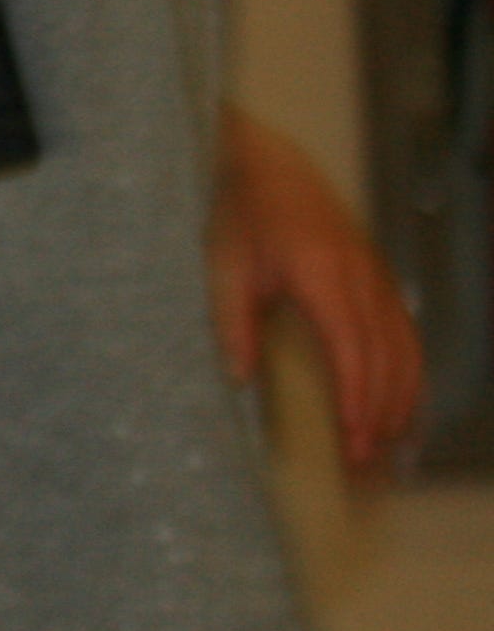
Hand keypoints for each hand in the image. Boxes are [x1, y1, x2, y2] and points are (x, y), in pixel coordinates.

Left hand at [209, 108, 423, 466]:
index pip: (352, 348)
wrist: (268, 165)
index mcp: (324, 275)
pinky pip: (404, 334)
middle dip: (380, 415)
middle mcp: (362, 278)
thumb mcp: (223, 268)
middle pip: (386, 358)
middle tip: (365, 466)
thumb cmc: (242, 216)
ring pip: (404, 349)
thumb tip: (239, 379)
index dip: (357, 397)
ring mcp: (376, 278)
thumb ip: (231, 323)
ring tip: (388, 449)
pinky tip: (402, 406)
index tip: (355, 437)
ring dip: (401, 401)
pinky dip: (409, 374)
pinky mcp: (378, 280)